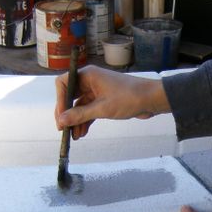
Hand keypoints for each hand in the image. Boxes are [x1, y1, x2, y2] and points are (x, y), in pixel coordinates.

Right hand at [54, 65, 170, 139]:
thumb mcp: (102, 108)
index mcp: (88, 75)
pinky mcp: (104, 100)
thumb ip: (80, 114)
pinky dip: (85, 121)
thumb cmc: (129, 98)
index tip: (60, 117)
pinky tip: (82, 132)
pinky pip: (89, 110)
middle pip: (70, 96)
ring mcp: (97, 91)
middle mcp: (90, 81)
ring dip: (76, 120)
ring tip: (74, 136)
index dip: (59, 100)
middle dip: (67, 113)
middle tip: (64, 129)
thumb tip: (62, 120)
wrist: (151, 99)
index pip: (64, 83)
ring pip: (80, 106)